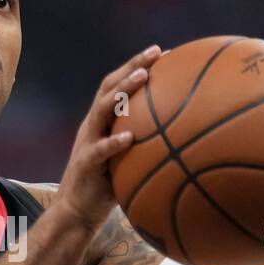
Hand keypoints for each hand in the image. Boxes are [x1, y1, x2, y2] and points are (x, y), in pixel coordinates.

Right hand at [55, 44, 163, 228]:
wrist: (77, 211)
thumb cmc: (108, 186)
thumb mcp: (128, 159)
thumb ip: (146, 145)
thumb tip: (186, 140)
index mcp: (102, 122)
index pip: (118, 86)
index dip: (137, 66)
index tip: (163, 53)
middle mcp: (93, 125)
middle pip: (109, 86)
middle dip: (132, 66)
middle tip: (155, 52)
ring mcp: (87, 142)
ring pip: (102, 109)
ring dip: (122, 91)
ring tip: (142, 78)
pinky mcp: (85, 164)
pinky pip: (100, 151)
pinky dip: (114, 142)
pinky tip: (130, 137)